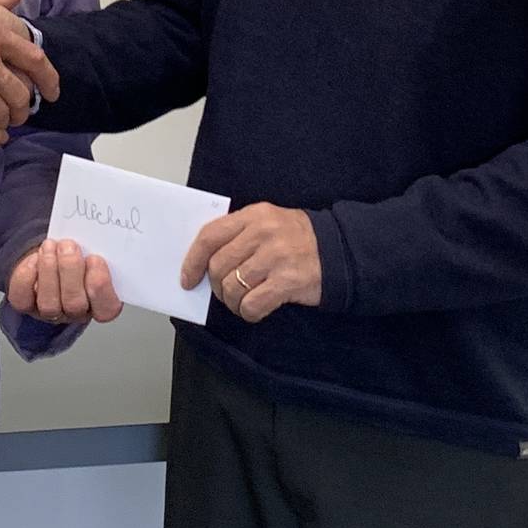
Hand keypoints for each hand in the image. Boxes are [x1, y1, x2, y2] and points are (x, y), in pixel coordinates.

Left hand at [7, 238, 121, 327]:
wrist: (51, 254)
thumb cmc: (77, 254)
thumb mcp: (92, 249)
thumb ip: (96, 249)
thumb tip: (96, 235)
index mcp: (99, 302)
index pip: (107, 309)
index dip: (101, 286)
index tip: (95, 258)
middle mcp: (75, 312)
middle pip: (75, 304)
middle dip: (70, 270)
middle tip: (68, 245)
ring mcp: (49, 311)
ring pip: (49, 304)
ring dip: (49, 270)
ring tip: (50, 246)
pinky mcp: (26, 305)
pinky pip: (23, 299)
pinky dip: (27, 276)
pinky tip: (34, 258)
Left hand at [183, 203, 320, 323]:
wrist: (339, 251)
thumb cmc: (297, 239)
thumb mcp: (268, 222)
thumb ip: (238, 234)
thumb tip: (203, 261)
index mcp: (254, 215)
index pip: (210, 236)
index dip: (193, 261)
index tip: (188, 278)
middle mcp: (263, 233)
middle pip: (218, 266)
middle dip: (216, 286)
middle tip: (226, 292)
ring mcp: (275, 257)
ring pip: (232, 288)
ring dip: (233, 302)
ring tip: (244, 301)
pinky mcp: (287, 281)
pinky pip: (251, 305)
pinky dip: (248, 312)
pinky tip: (256, 308)